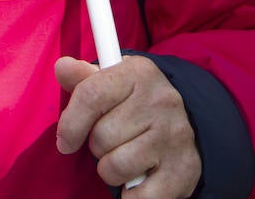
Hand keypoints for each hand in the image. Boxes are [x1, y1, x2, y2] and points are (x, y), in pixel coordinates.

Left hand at [55, 56, 200, 197]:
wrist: (191, 122)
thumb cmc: (137, 103)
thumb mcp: (113, 81)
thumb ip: (83, 78)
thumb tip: (62, 68)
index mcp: (139, 73)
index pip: (90, 96)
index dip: (70, 124)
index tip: (65, 141)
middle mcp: (160, 102)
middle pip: (100, 137)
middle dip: (96, 146)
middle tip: (111, 142)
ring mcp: (174, 137)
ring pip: (115, 167)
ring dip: (110, 170)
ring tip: (123, 159)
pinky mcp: (183, 170)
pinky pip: (139, 196)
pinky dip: (130, 195)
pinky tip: (137, 180)